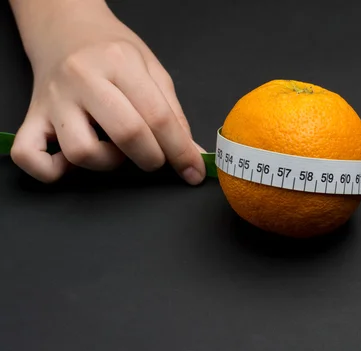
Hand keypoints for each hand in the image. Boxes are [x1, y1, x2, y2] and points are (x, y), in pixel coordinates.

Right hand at [10, 1, 205, 183]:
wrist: (66, 29)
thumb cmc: (112, 52)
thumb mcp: (152, 70)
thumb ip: (174, 113)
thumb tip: (192, 155)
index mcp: (120, 63)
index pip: (159, 117)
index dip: (181, 152)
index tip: (193, 173)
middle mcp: (83, 79)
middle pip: (127, 134)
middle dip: (152, 159)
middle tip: (155, 158)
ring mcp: (54, 99)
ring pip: (81, 152)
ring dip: (106, 163)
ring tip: (113, 149)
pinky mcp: (31, 116)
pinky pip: (29, 155)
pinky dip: (50, 170)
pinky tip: (70, 162)